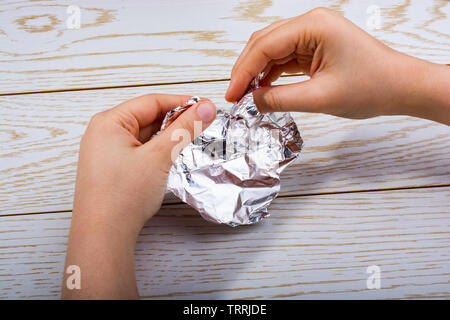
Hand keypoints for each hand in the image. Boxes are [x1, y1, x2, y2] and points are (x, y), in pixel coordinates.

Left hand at [63, 94, 215, 298]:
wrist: (103, 236)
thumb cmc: (122, 196)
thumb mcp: (159, 157)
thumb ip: (184, 129)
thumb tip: (205, 108)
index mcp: (108, 122)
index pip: (152, 102)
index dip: (182, 103)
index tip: (206, 108)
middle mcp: (103, 133)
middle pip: (148, 117)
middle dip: (176, 121)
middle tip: (202, 125)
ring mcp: (105, 152)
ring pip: (144, 136)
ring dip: (167, 137)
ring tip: (189, 142)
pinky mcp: (111, 169)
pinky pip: (138, 151)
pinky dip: (156, 151)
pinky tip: (170, 158)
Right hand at [226, 8, 449, 123]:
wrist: (400, 87)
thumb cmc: (373, 86)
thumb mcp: (321, 98)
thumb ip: (280, 99)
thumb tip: (251, 101)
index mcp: (314, 26)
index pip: (265, 45)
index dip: (243, 71)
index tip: (232, 95)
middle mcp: (311, 24)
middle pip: (264, 43)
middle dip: (246, 70)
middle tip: (234, 96)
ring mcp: (312, 34)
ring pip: (271, 50)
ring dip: (256, 72)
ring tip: (245, 95)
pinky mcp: (314, 47)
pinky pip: (284, 58)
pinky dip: (270, 74)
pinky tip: (262, 89)